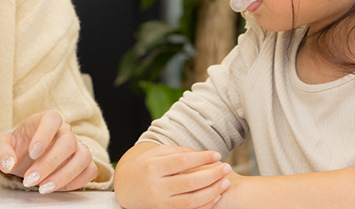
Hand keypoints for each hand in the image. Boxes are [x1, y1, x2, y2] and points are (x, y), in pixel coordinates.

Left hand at [0, 111, 97, 192]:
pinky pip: (90, 170)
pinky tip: (57, 188)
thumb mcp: (0, 147)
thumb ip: (0, 152)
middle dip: (49, 164)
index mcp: (44, 121)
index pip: (53, 119)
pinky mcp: (83, 163)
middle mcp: (64, 132)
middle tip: (31, 180)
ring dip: (65, 175)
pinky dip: (77, 181)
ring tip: (44, 188)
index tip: (32, 153)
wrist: (25, 158)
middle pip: (68, 142)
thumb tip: (8, 163)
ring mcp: (76, 147)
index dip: (45, 135)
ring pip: (84, 156)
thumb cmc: (16, 148)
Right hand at [114, 143, 230, 208]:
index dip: (202, 158)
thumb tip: (201, 154)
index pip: (182, 161)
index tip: (217, 155)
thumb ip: (177, 152)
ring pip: (191, 200)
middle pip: (189, 182)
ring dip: (212, 192)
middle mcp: (155, 186)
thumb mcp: (157, 154)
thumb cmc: (146, 166)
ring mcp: (160, 203)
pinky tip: (216, 197)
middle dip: (211, 175)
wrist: (127, 188)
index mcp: (153, 167)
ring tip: (225, 182)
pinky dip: (204, 205)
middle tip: (227, 168)